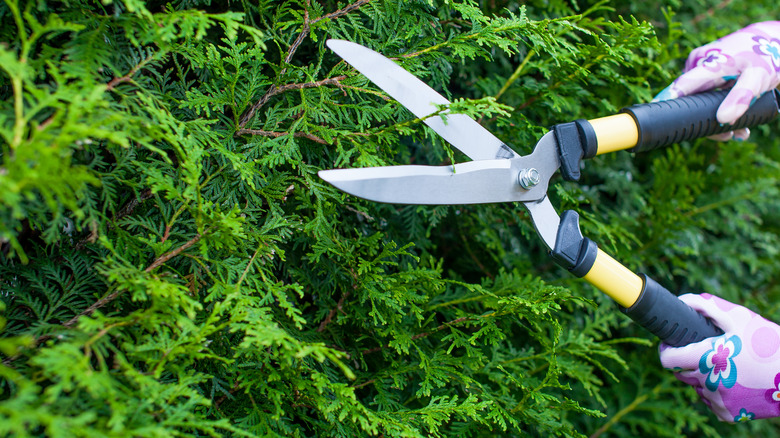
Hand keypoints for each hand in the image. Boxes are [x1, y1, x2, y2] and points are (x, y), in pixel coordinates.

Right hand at [654, 21, 779, 140]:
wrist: (771, 41)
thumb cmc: (765, 57)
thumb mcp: (759, 77)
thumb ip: (742, 97)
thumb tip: (723, 120)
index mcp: (710, 62)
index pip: (684, 84)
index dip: (668, 99)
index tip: (653, 111)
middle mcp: (699, 64)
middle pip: (690, 99)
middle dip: (707, 120)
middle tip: (730, 135)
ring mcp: (699, 68)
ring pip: (698, 100)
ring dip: (715, 118)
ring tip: (738, 131)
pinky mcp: (703, 73)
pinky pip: (703, 96)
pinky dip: (716, 108)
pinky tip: (732, 121)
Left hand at [659, 293, 779, 421]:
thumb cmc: (767, 342)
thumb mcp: (738, 318)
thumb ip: (705, 306)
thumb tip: (681, 301)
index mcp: (707, 358)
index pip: (667, 359)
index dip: (667, 349)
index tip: (671, 343)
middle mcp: (709, 382)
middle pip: (681, 372)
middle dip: (688, 361)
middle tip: (708, 352)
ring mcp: (717, 400)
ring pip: (695, 387)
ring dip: (702, 377)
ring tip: (726, 366)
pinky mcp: (727, 414)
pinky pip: (710, 401)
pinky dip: (715, 392)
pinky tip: (733, 382)